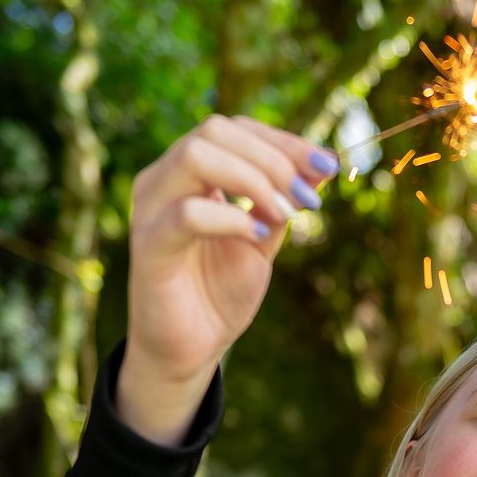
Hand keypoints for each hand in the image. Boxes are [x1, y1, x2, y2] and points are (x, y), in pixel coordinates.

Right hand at [125, 114, 339, 381]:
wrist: (194, 347)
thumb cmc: (221, 290)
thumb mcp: (265, 235)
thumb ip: (285, 198)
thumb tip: (324, 162)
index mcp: (190, 172)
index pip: (236, 129)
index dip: (284, 141)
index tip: (328, 166)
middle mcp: (164, 180)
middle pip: (216, 130)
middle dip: (274, 159)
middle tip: (308, 198)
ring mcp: (151, 208)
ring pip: (196, 155)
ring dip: (254, 179)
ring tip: (285, 215)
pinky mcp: (148, 244)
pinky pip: (187, 212)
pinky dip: (231, 218)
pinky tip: (258, 237)